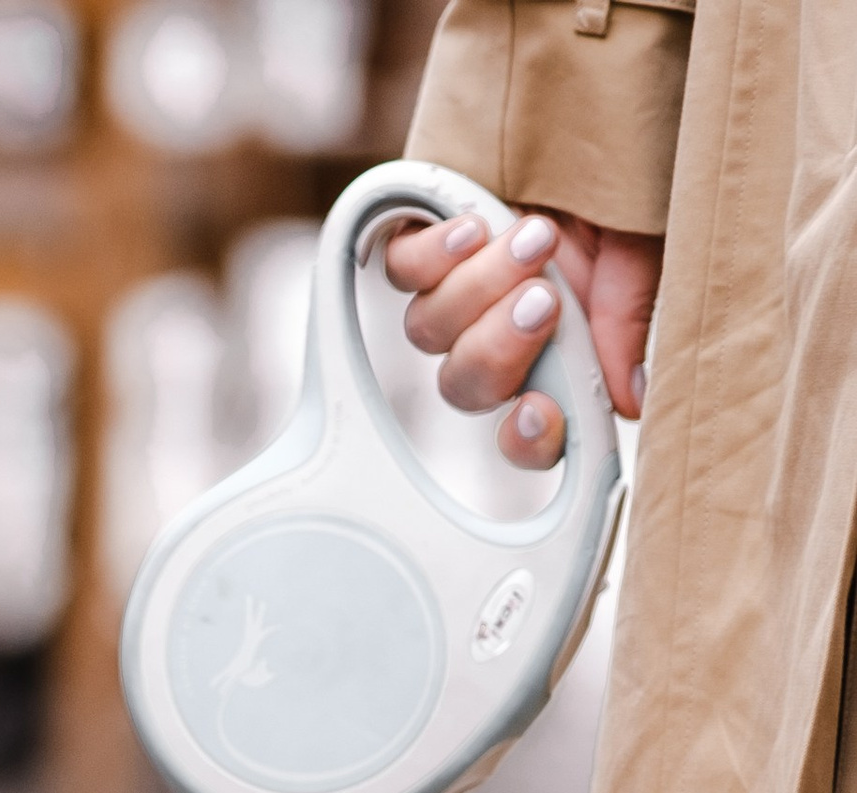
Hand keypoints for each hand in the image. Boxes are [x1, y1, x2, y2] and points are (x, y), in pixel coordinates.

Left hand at [381, 206, 661, 469]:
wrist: (590, 104)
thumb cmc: (622, 187)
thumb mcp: (638, 254)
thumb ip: (628, 325)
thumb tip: (632, 400)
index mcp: (552, 358)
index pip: (527, 432)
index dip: (527, 439)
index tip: (540, 413)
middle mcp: (495, 336)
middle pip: (466, 386)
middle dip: (500, 348)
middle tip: (542, 300)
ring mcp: (453, 293)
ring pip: (430, 330)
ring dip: (479, 289)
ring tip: (534, 236)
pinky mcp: (422, 245)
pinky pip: (403, 270)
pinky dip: (434, 254)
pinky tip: (475, 228)